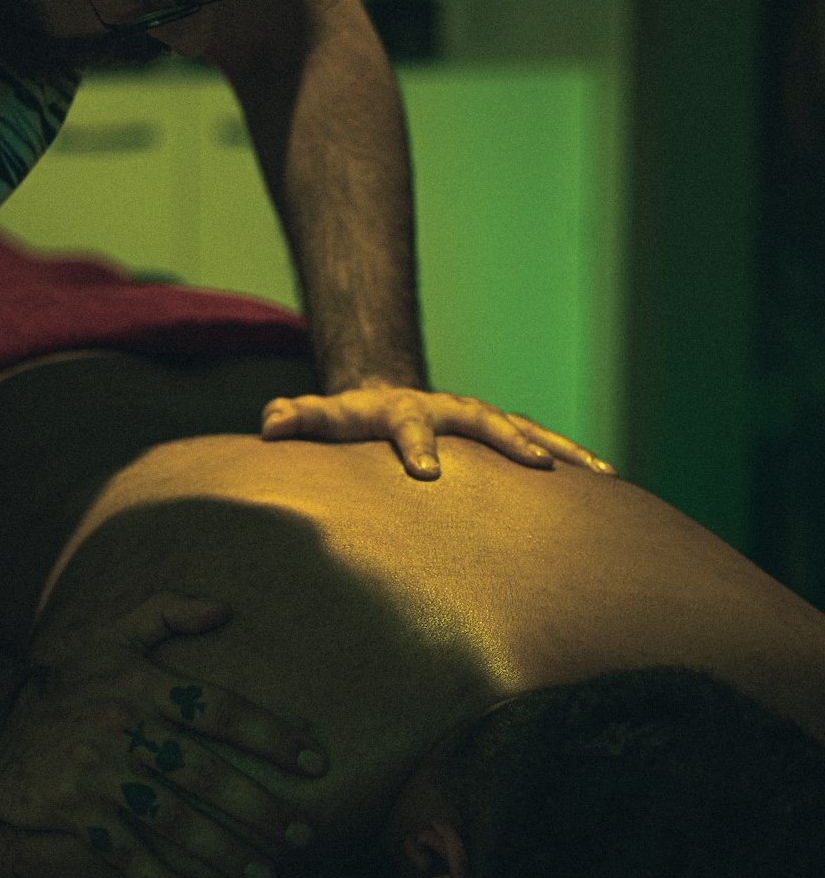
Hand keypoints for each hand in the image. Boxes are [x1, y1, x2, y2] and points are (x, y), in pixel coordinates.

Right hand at [0, 591, 326, 877]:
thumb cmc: (68, 680)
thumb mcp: (113, 635)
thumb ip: (168, 611)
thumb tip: (226, 609)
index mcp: (144, 685)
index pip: (221, 709)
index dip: (271, 734)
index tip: (315, 761)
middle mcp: (125, 728)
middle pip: (204, 770)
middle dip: (258, 804)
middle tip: (304, 833)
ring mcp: (98, 772)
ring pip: (171, 816)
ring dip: (221, 849)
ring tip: (265, 874)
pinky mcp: (72, 812)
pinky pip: (123, 851)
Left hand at [260, 384, 616, 480]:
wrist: (389, 395)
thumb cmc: (352, 420)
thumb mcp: (322, 418)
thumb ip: (297, 419)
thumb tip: (267, 424)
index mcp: (404, 410)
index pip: (408, 426)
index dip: (416, 445)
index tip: (426, 472)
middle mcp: (451, 411)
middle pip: (485, 422)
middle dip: (511, 442)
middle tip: (537, 466)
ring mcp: (483, 421)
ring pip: (528, 430)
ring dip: (562, 449)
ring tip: (600, 475)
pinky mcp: (506, 435)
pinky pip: (546, 444)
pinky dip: (576, 459)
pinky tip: (610, 482)